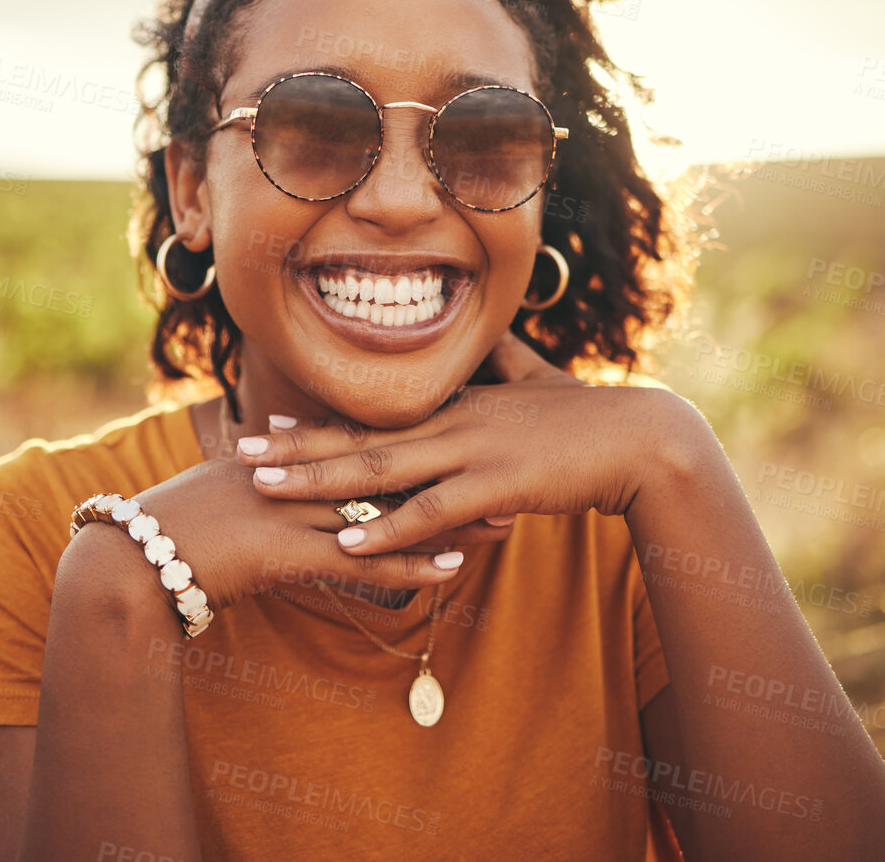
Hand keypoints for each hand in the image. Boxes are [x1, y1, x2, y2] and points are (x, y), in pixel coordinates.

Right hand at [123, 458, 513, 614]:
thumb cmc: (172, 529)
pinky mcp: (286, 553)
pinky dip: (407, 563)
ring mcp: (292, 511)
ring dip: (448, 517)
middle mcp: (296, 475)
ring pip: (386, 511)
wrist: (130, 561)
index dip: (421, 440)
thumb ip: (261, 474)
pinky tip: (450, 568)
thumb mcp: (224, 490)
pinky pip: (360, 560)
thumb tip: (283, 461)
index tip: (470, 435)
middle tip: (507, 466)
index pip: (366, 441)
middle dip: (450, 470)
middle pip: (390, 467)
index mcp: (285, 456)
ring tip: (504, 519)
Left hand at [237, 331, 676, 555]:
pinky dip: (386, 527)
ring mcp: (473, 451)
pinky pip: (430, 511)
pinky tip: (347, 540)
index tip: (267, 424)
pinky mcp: (498, 485)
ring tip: (269, 492)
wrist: (643, 440)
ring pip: (381, 468)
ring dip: (320, 481)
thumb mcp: (539, 384)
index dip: (317, 421)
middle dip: (296, 448)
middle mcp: (454, 422)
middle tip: (241, 454)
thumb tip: (489, 344)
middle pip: (360, 436)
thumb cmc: (592, 418)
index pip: (371, 414)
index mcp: (458, 405)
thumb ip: (504, 365)